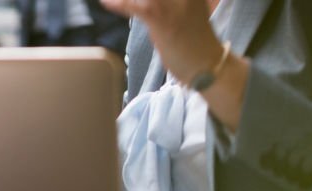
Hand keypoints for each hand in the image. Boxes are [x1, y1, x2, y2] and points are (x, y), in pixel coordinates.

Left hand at [102, 0, 249, 130]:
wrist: (207, 64)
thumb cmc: (195, 43)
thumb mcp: (186, 13)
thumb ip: (171, 5)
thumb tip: (143, 5)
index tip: (129, 1)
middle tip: (119, 2)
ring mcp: (172, 3)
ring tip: (108, 0)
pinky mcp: (161, 19)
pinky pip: (133, 6)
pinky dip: (117, 3)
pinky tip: (105, 2)